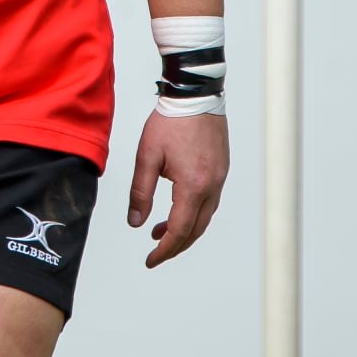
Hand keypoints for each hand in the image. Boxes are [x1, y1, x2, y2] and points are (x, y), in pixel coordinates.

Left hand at [127, 109, 228, 267]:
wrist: (195, 96)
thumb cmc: (171, 121)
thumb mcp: (147, 156)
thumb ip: (141, 191)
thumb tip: (135, 222)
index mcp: (193, 186)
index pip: (179, 230)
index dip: (164, 249)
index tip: (150, 260)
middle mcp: (211, 187)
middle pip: (195, 230)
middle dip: (175, 245)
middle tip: (155, 252)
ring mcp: (219, 179)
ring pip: (204, 218)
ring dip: (185, 230)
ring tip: (161, 231)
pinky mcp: (221, 170)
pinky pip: (209, 202)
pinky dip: (194, 213)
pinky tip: (178, 209)